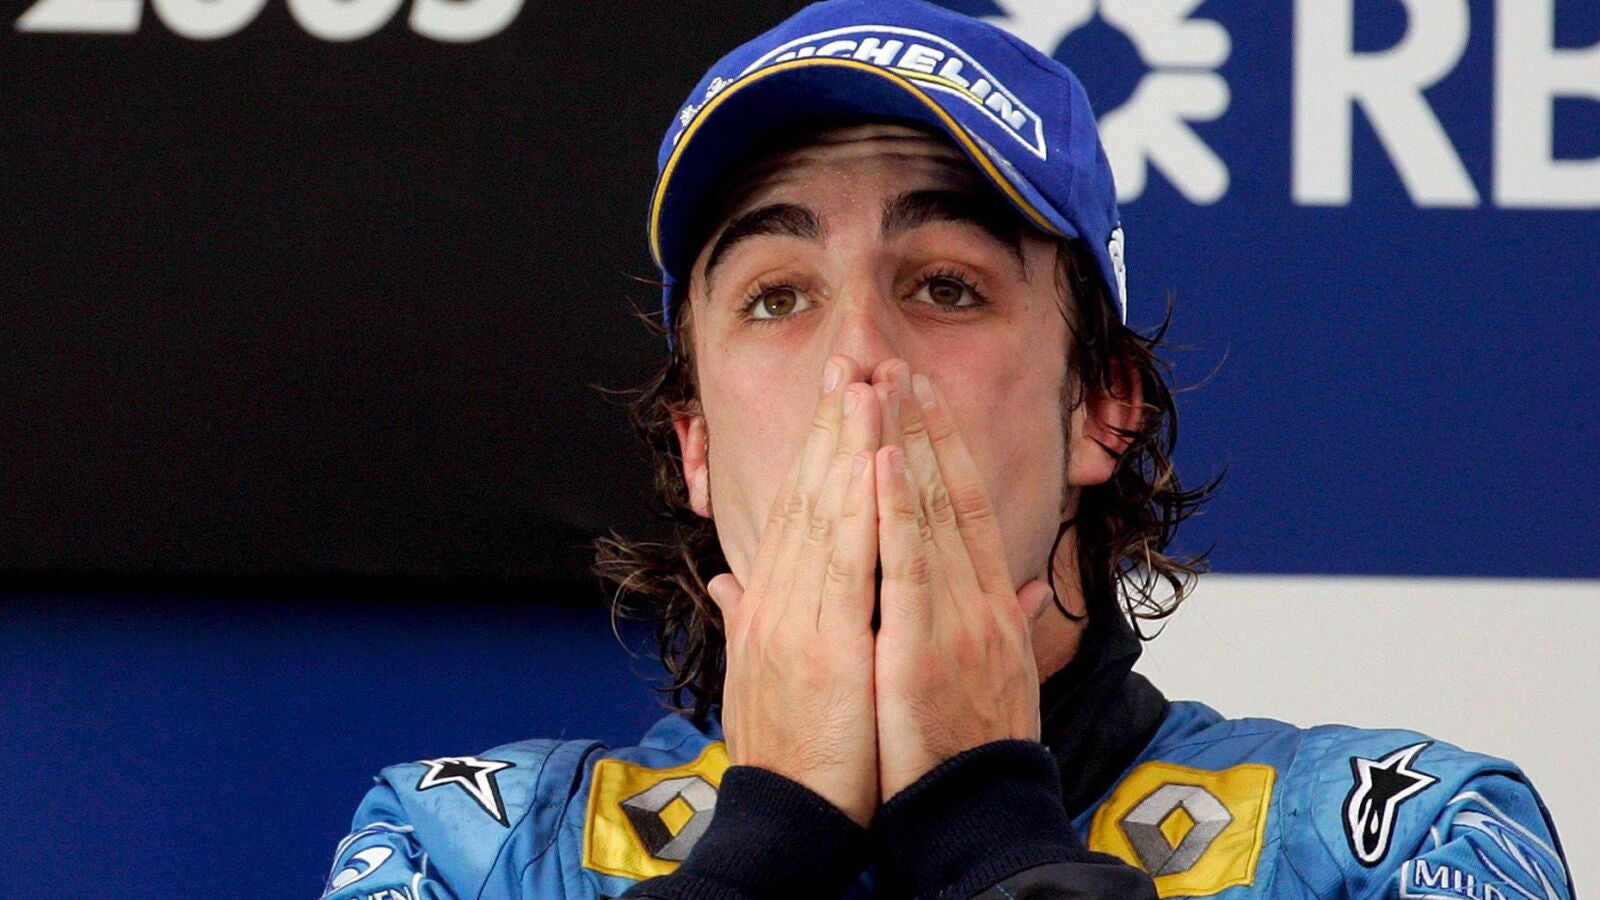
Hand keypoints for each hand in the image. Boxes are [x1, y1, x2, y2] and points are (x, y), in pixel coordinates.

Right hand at [707, 356, 882, 825]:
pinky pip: (846, 557)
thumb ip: (747, 618)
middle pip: (806, 496)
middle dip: (831, 427)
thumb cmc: (790, 754)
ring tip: (866, 385)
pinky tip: (876, 456)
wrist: (788, 818)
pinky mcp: (821, 642)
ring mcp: (795, 616)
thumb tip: (731, 580)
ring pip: (824, 511)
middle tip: (850, 363)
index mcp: (769, 604)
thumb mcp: (759, 676)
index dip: (817, 453)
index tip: (838, 403)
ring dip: (848, 444)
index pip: (795, 511)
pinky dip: (860, 502)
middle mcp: (775, 599)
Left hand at [871, 361, 1053, 799]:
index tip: (920, 397)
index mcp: (989, 604)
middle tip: (893, 364)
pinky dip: (899, 510)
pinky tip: (883, 460)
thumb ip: (1006, 623)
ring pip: (930, 514)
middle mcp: (980, 600)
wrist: (979, 814)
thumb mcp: (999, 677)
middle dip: (921, 425)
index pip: (965, 507)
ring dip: (906, 443)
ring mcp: (957, 620)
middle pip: (950, 494)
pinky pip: (910, 567)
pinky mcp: (927, 648)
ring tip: (881, 386)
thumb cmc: (976, 751)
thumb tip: (1023, 589)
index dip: (944, 447)